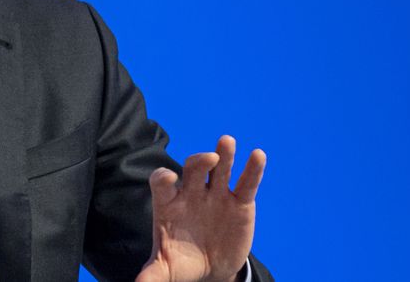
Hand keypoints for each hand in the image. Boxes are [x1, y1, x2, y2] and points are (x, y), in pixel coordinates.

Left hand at [136, 135, 265, 281]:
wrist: (210, 268)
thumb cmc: (182, 262)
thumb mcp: (166, 269)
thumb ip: (151, 275)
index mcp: (170, 203)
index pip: (162, 182)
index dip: (163, 177)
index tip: (168, 178)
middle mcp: (192, 193)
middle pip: (193, 168)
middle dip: (199, 160)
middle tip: (209, 159)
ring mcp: (217, 194)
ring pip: (220, 168)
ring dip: (223, 153)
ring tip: (227, 141)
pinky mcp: (240, 202)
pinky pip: (246, 183)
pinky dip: (252, 169)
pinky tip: (258, 156)